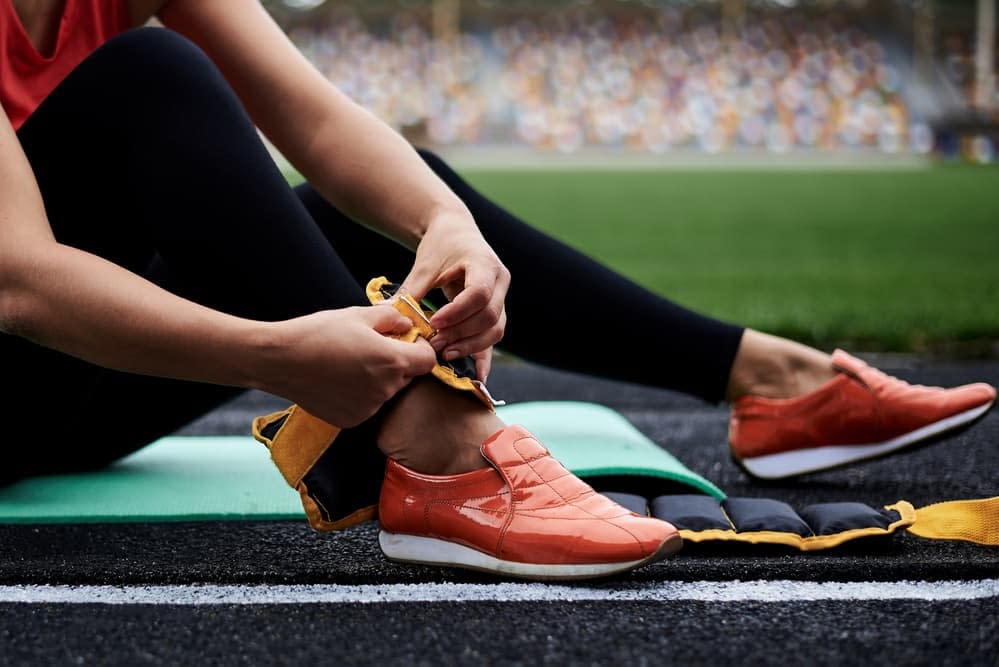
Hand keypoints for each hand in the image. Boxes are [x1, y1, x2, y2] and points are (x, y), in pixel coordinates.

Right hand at [259, 305, 437, 426]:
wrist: (279, 360)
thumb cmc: (318, 333)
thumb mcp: (358, 314)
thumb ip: (391, 318)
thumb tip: (407, 324)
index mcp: (391, 361)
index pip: (428, 359)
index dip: (420, 347)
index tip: (405, 340)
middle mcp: (385, 389)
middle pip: (407, 376)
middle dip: (396, 361)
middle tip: (370, 348)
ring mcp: (369, 407)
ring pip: (387, 391)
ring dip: (378, 379)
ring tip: (349, 363)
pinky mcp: (352, 419)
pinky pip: (368, 405)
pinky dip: (360, 394)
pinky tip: (339, 380)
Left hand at [400, 212, 509, 380]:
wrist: (456, 233)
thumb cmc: (440, 245)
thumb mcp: (425, 265)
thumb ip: (412, 291)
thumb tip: (388, 316)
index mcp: (485, 264)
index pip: (478, 293)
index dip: (457, 312)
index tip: (434, 322)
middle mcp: (500, 281)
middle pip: (489, 316)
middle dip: (461, 334)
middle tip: (433, 345)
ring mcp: (501, 297)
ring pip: (495, 330)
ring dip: (470, 346)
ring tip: (443, 354)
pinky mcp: (496, 311)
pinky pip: (493, 336)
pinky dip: (484, 356)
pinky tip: (477, 377)